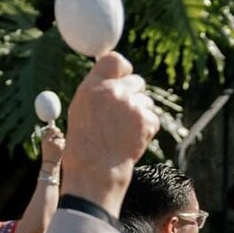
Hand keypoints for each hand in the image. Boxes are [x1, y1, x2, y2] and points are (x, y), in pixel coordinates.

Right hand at [39, 124, 65, 171]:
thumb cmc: (47, 153)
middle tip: (59, 135)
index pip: (52, 130)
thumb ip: (47, 135)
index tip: (55, 129)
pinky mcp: (62, 147)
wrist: (50, 162)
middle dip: (58, 132)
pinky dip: (62, 144)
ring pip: (61, 137)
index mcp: (46, 140)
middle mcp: (51, 141)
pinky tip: (59, 149)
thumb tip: (52, 128)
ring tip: (57, 146)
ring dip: (60, 139)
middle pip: (58, 131)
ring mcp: (57, 144)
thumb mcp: (44, 144)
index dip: (54, 128)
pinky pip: (63, 142)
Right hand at [61, 52, 159, 216]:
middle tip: (124, 116)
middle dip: (134, 95)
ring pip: (146, 101)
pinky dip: (146, 129)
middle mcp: (112, 92)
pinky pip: (152, 118)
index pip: (115, 60)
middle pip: (136, 81)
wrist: (95, 172)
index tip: (124, 76)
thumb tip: (114, 74)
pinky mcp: (146, 120)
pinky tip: (132, 140)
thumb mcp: (81, 110)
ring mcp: (131, 106)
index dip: (123, 69)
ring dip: (140, 114)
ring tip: (123, 133)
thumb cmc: (84, 144)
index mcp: (92, 87)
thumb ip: (97, 89)